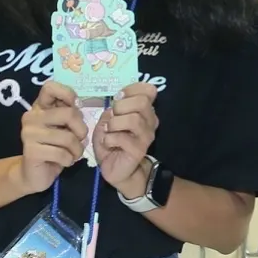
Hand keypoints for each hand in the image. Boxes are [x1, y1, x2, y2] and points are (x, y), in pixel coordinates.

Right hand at [14, 79, 84, 194]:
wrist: (34, 175)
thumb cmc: (53, 148)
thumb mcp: (63, 128)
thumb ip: (69, 114)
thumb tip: (79, 104)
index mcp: (39, 107)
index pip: (50, 87)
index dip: (68, 94)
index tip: (75, 107)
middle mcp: (31, 117)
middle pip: (69, 114)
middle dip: (81, 130)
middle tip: (79, 140)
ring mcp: (29, 134)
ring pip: (68, 138)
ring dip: (77, 150)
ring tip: (72, 154)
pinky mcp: (31, 151)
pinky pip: (62, 154)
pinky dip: (69, 160)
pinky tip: (64, 162)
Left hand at [96, 82, 160, 197]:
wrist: (116, 168)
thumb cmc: (112, 142)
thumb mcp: (109, 120)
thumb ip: (115, 108)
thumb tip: (120, 98)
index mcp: (144, 111)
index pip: (148, 90)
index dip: (130, 90)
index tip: (118, 98)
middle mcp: (149, 121)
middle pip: (142, 102)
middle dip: (121, 106)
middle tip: (112, 117)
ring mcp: (146, 136)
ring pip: (133, 120)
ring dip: (114, 124)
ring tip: (108, 131)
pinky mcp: (138, 150)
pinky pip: (122, 138)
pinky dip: (109, 139)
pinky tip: (107, 143)